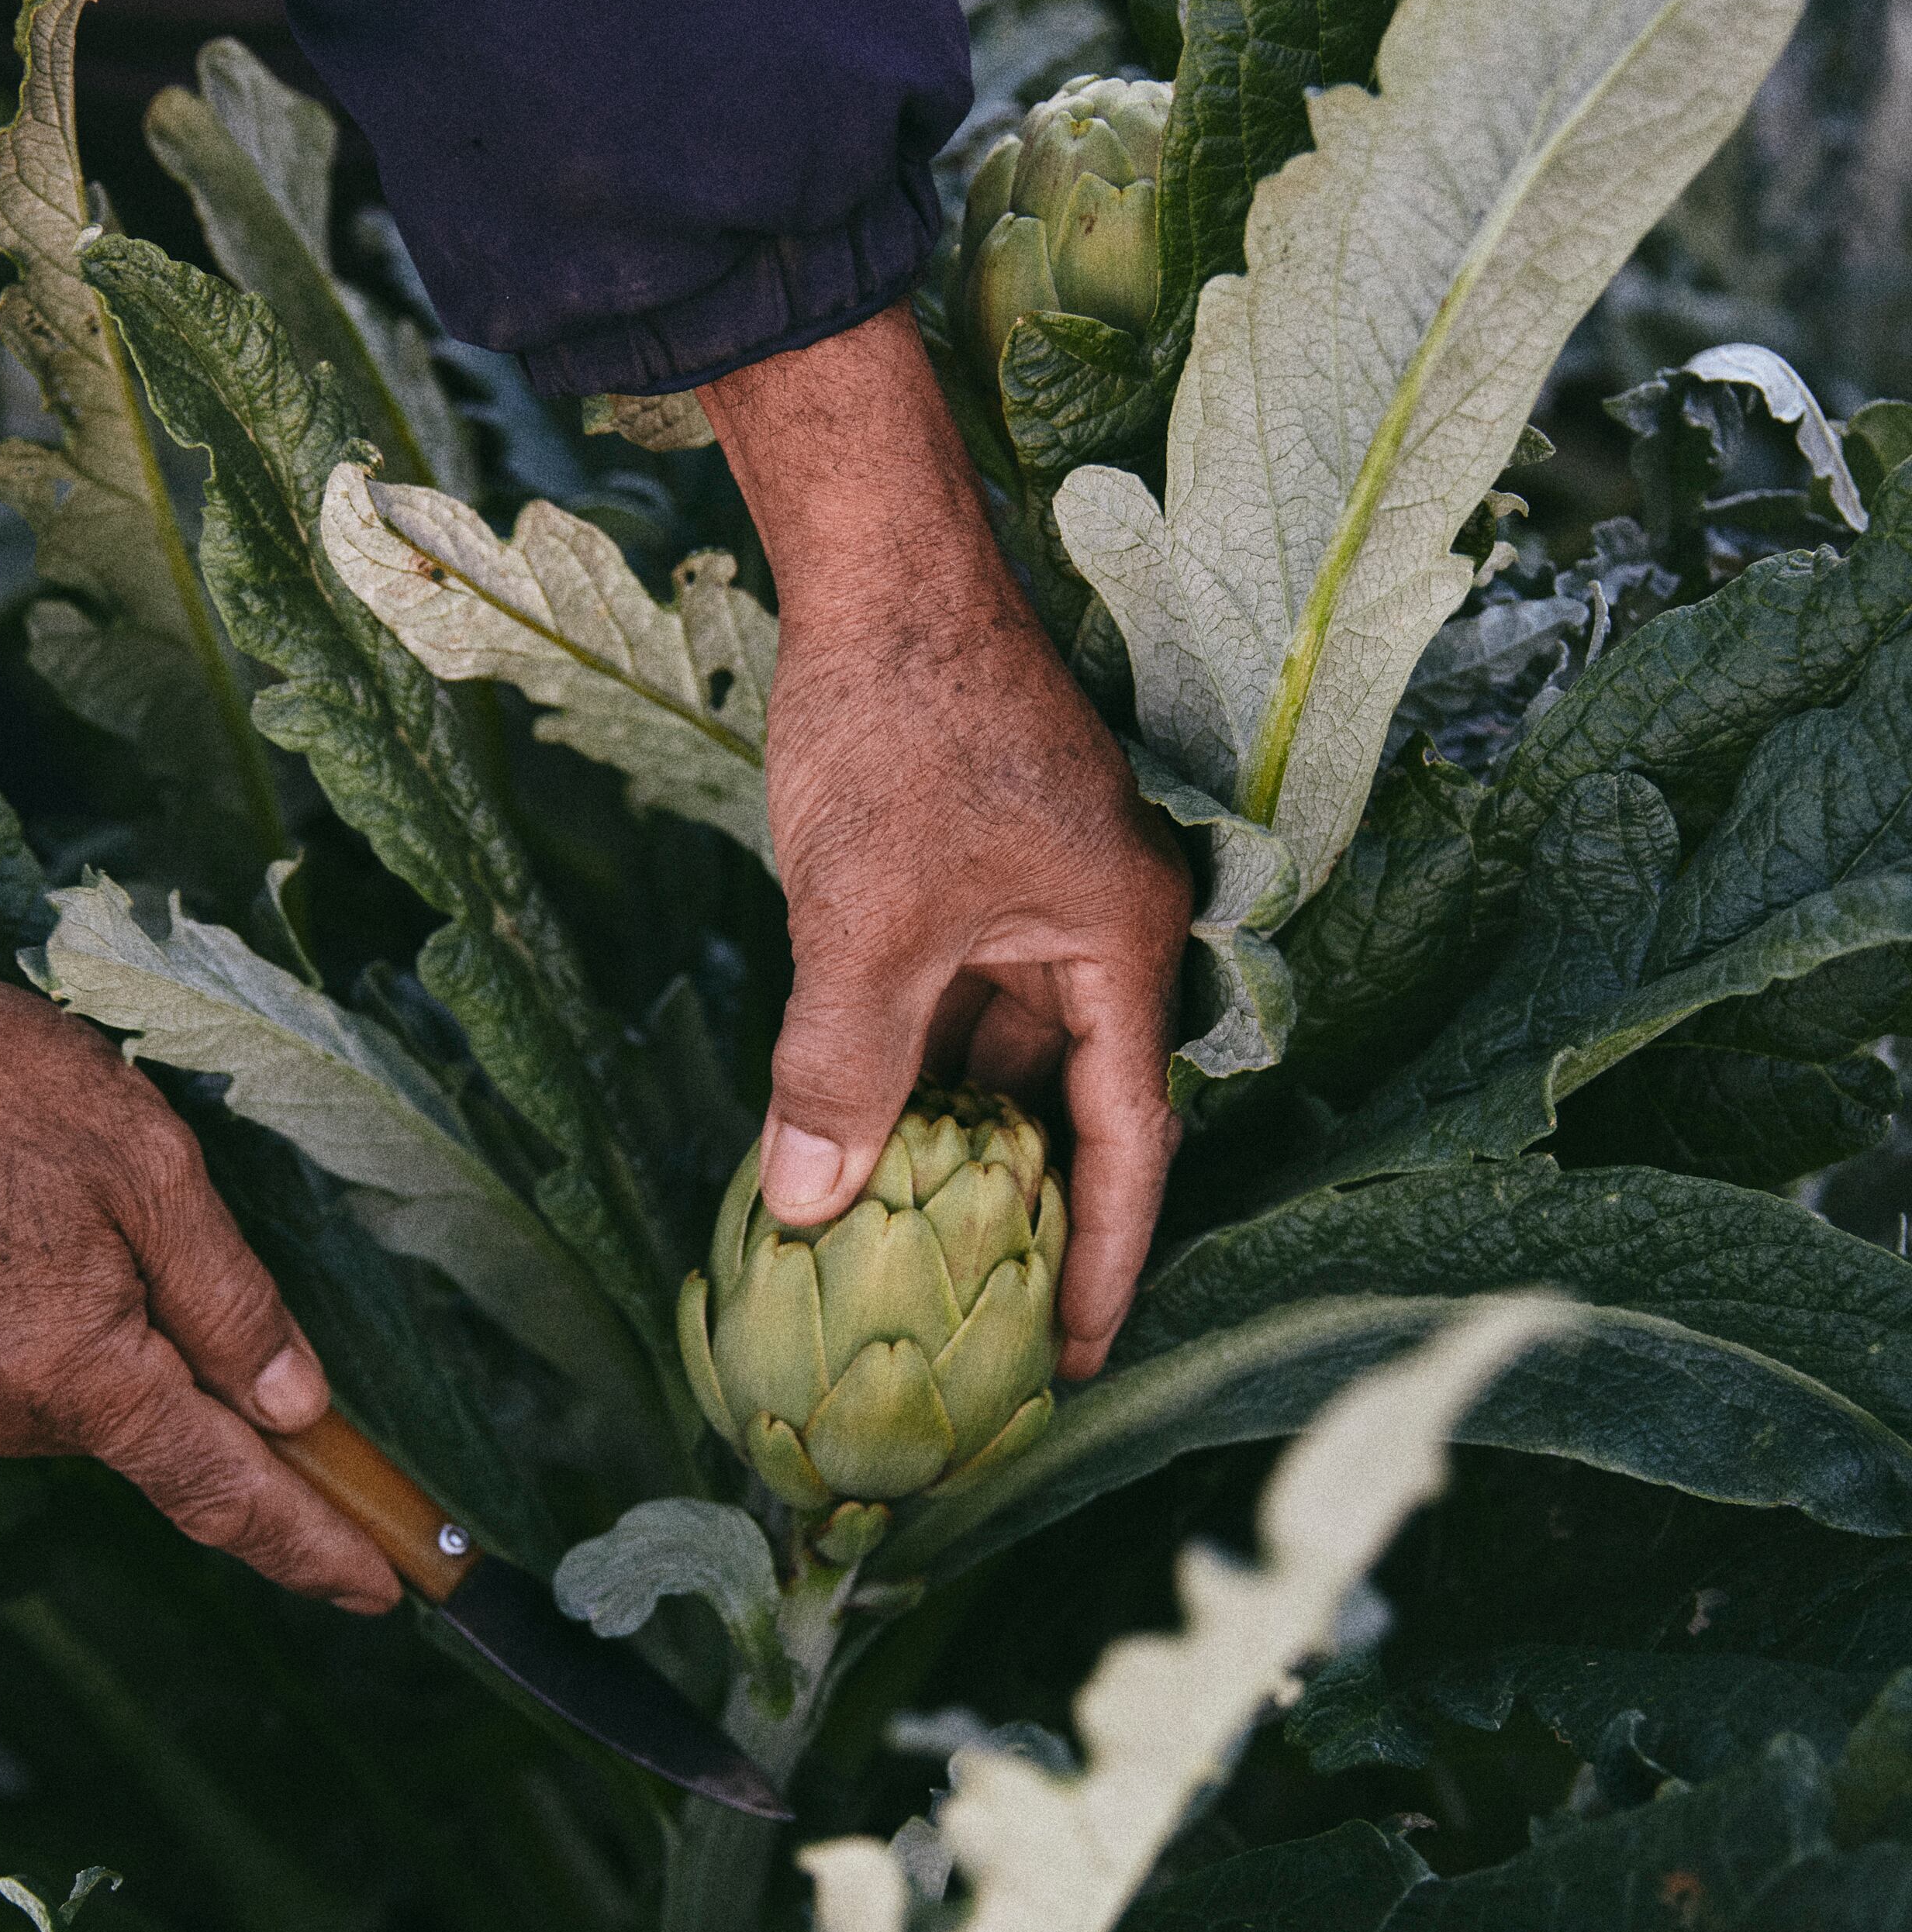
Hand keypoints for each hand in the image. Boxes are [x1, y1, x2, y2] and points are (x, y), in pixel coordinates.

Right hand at [0, 869, 398, 1611]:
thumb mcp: (148, 1166)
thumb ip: (230, 1299)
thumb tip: (300, 1407)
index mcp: (76, 1374)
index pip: (222, 1493)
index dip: (315, 1545)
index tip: (388, 1588)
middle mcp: (9, 1415)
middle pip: (172, 1443)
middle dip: (246, 1418)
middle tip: (304, 1362)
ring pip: (114, 1401)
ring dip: (160, 1345)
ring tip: (125, 1213)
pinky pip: (56, 1372)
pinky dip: (102, 1332)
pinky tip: (78, 1233)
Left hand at [701, 303, 1191, 1378]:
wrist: (875, 566)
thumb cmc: (898, 727)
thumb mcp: (863, 923)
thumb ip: (841, 1072)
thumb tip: (807, 1212)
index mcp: (1119, 948)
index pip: (1125, 1143)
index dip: (1096, 1261)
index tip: (1071, 1365)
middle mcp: (1097, 935)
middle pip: (1067, 1110)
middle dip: (1013, 1218)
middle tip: (969, 1340)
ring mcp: (1035, 903)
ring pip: (998, 1061)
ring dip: (946, 1145)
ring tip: (896, 1260)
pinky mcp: (972, 878)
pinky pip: (952, 1009)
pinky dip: (907, 1074)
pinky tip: (846, 1138)